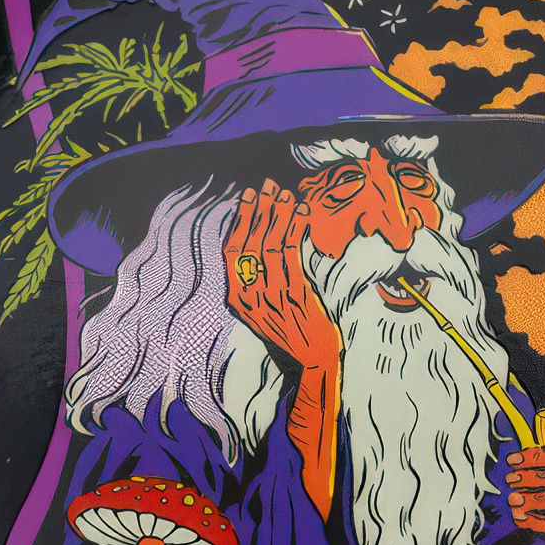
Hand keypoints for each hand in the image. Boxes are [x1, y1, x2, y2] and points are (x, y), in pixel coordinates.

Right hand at [224, 182, 341, 373]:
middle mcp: (249, 296)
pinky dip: (296, 230)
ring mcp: (270, 297)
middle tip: (268, 187)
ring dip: (279, 216)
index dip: (240, 221)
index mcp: (237, 297)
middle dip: (259, 212)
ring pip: (270, 246)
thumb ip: (255, 279)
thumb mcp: (263, 305)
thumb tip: (257, 237)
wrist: (313, 357)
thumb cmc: (291, 326)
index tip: (249, 197)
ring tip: (286, 195)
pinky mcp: (293, 295)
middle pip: (249, 244)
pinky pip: (291, 255)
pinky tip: (301, 213)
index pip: (232, 251)